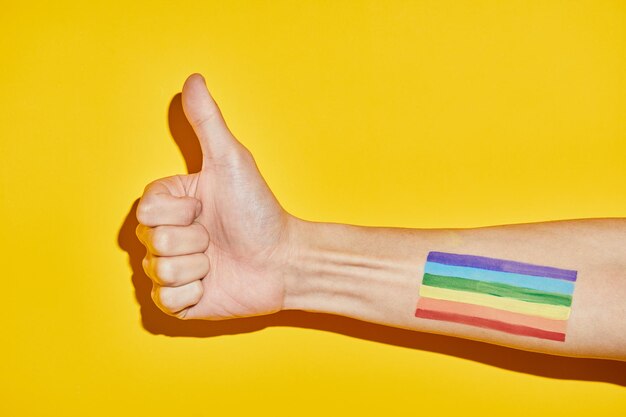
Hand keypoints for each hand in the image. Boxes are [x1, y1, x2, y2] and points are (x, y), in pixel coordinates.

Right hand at [136, 73, 295, 319]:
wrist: (283, 260)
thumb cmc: (259, 210)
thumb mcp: (231, 162)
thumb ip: (207, 123)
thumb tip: (193, 79)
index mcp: (169, 204)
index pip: (145, 209)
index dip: (180, 211)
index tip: (206, 208)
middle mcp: (164, 235)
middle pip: (150, 240)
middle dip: (193, 239)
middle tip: (217, 236)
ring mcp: (170, 269)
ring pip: (157, 271)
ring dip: (197, 266)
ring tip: (218, 260)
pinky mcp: (179, 302)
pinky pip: (165, 302)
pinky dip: (194, 294)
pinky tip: (213, 283)